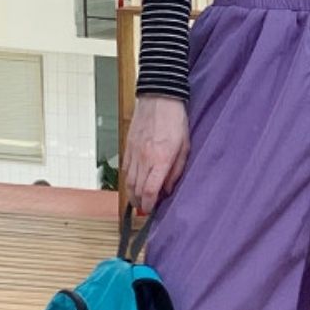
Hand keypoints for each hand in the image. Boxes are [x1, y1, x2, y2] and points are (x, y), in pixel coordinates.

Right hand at [124, 94, 189, 214]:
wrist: (159, 98)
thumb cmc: (175, 121)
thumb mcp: (185, 147)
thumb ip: (176, 171)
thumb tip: (168, 189)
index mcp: (160, 160)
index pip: (149, 191)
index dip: (149, 205)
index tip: (151, 211)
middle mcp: (144, 159)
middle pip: (136, 190)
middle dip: (140, 203)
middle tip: (146, 208)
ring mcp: (133, 153)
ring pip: (128, 181)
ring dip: (132, 194)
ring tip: (139, 200)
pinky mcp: (128, 146)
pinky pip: (125, 169)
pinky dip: (128, 180)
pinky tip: (134, 183)